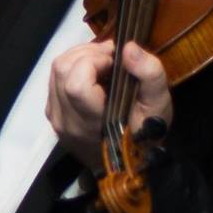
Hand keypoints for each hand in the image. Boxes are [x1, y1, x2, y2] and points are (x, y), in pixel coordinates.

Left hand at [46, 39, 171, 172]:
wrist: (129, 165)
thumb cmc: (145, 134)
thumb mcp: (159, 105)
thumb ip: (149, 74)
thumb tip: (128, 47)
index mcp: (92, 122)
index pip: (76, 84)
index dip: (93, 61)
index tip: (114, 62)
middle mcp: (68, 122)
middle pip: (62, 70)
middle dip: (87, 53)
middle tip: (110, 57)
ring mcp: (57, 119)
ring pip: (55, 72)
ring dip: (78, 57)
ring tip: (102, 62)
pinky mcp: (53, 115)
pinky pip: (54, 81)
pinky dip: (72, 68)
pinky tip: (91, 73)